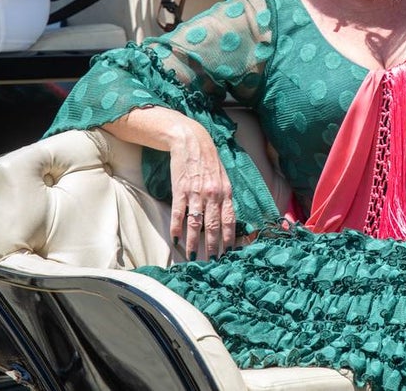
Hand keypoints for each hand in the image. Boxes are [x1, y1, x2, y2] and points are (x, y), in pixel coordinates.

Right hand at [167, 120, 235, 259]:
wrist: (192, 143)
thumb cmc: (209, 163)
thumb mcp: (223, 179)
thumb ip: (225, 198)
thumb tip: (226, 221)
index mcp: (226, 192)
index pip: (230, 220)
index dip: (229, 238)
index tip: (229, 254)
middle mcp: (213, 194)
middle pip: (213, 226)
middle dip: (213, 246)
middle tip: (212, 262)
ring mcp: (196, 193)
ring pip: (195, 223)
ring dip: (193, 242)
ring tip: (193, 257)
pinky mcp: (180, 189)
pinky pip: (178, 213)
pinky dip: (176, 227)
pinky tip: (175, 239)